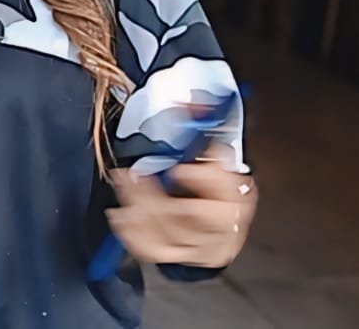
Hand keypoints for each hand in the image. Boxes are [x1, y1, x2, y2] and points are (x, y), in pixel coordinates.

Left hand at [105, 143, 257, 267]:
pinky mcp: (179, 257)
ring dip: (140, 206)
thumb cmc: (212, 186)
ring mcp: (201, 246)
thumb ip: (202, 129)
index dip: (204, 179)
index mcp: (238, 195)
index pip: (226, 190)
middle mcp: (225, 226)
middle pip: (195, 217)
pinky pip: (152, 250)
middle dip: (161, 196)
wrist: (215, 228)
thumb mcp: (214, 156)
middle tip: (133, 177)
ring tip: (123, 184)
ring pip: (169, 232)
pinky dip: (132, 232)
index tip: (180, 169)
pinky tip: (120, 214)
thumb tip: (190, 101)